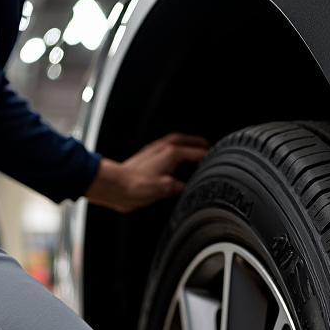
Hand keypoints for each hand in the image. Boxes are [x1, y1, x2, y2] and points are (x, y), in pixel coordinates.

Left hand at [85, 133, 208, 212]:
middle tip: (207, 146)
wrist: (113, 186)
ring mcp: (152, 152)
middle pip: (185, 141)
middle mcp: (162, 149)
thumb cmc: (133, 187)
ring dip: (184, 143)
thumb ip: (178, 187)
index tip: (216, 157)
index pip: (195, 152)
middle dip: (197, 143)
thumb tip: (185, 187)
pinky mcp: (144, 159)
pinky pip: (164, 149)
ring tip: (192, 149)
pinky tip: (171, 159)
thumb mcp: (163, 189)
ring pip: (173, 143)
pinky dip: (172, 150)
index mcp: (170, 154)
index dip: (207, 155)